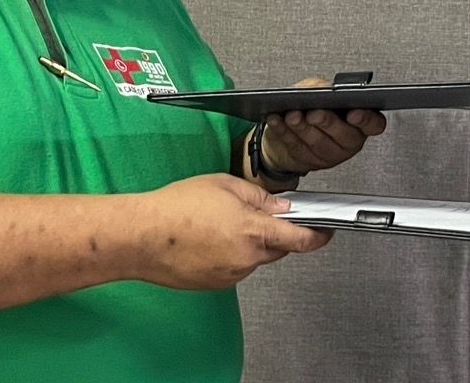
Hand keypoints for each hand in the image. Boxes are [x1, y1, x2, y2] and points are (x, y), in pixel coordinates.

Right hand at [127, 172, 329, 289]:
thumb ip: (260, 197)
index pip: (298, 239)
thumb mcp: (225, 185)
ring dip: (248, 241)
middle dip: (273, 231)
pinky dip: (230, 253)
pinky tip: (208, 237)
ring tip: (218, 221)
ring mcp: (231, 276)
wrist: (144, 237)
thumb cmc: (178, 207)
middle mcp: (246, 259)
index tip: (326, 231)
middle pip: (276, 248)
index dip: (316, 235)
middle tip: (251, 211)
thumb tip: (282, 206)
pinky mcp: (216, 285)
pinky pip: (235, 267)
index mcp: (253, 231)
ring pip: (254, 257)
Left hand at [262, 80, 388, 175]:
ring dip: (303, 128)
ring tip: (292, 115)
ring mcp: (328, 155)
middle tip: (314, 113)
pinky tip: (278, 120)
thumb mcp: (318, 88)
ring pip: (318, 144)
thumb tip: (322, 90)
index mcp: (359, 122)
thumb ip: (323, 87)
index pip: (373, 124)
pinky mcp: (307, 161)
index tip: (353, 113)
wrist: (287, 126)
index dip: (366, 120)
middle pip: (344, 136)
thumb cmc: (311, 103)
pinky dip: (285, 132)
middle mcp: (348, 141)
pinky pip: (297, 147)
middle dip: (327, 123)